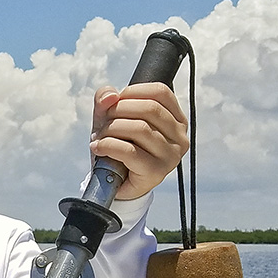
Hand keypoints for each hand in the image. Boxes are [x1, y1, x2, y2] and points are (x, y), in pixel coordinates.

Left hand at [89, 82, 188, 200]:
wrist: (115, 185)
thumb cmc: (118, 149)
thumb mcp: (111, 119)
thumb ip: (107, 102)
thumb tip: (109, 96)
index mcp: (175, 119)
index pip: (160, 92)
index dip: (132, 92)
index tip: (113, 103)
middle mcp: (179, 137)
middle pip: (149, 109)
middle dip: (118, 111)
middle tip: (102, 124)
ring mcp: (170, 155)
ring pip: (140, 128)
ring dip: (111, 129)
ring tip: (99, 138)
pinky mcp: (156, 171)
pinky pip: (129, 151)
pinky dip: (108, 146)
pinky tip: (98, 148)